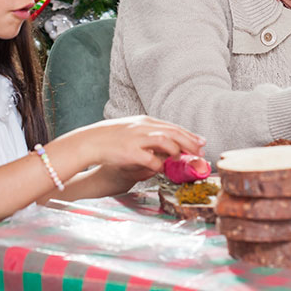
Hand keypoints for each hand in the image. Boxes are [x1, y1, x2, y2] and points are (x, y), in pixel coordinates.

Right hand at [72, 115, 205, 178]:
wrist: (89, 141)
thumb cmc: (111, 137)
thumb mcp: (132, 130)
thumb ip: (149, 134)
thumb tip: (168, 143)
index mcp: (145, 121)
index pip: (173, 127)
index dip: (189, 135)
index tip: (201, 142)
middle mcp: (143, 127)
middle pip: (173, 132)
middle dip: (190, 142)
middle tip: (200, 152)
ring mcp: (137, 138)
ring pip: (166, 141)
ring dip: (177, 151)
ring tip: (184, 159)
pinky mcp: (130, 152)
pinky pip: (151, 159)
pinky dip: (160, 164)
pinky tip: (164, 169)